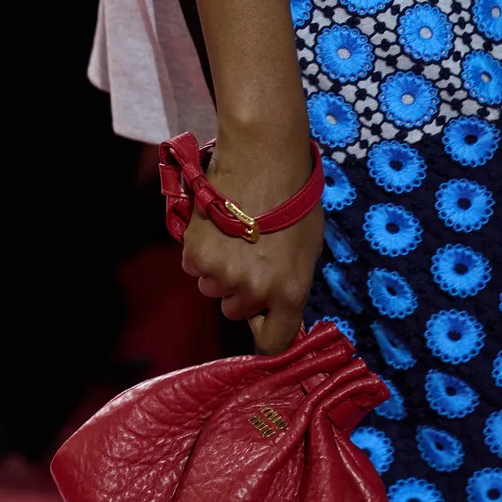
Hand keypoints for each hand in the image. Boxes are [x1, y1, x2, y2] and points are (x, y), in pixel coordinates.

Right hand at [181, 128, 323, 354]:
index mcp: (289, 292)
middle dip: (240, 292)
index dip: (266, 331)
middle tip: (249, 256)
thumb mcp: (307, 249)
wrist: (263, 158)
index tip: (263, 319)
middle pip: (236, 313)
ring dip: (219, 271)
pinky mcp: (195, 254)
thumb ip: (291, 284)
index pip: (274, 343)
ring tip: (233, 235)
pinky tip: (217, 227)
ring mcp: (222, 274)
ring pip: (212, 289)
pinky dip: (201, 252)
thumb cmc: (294, 199)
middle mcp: (254, 290)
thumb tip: (278, 304)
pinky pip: (193, 267)